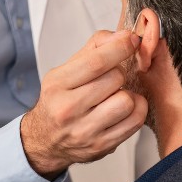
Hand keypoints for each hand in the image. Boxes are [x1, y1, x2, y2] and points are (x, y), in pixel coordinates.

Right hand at [20, 30, 148, 178]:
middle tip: (110, 77)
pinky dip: (135, 109)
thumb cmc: (59, 100)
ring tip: (115, 95)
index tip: (131, 40)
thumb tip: (124, 36)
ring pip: (126, 102)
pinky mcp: (102, 146)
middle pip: (114, 79)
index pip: (96, 62)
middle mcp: (68, 109)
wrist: (46, 140)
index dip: (120, 47)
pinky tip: (123, 108)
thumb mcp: (66, 69)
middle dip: (119, 72)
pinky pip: (135, 121)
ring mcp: (85, 131)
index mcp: (57, 85)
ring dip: (127, 94)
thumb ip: (94, 48)